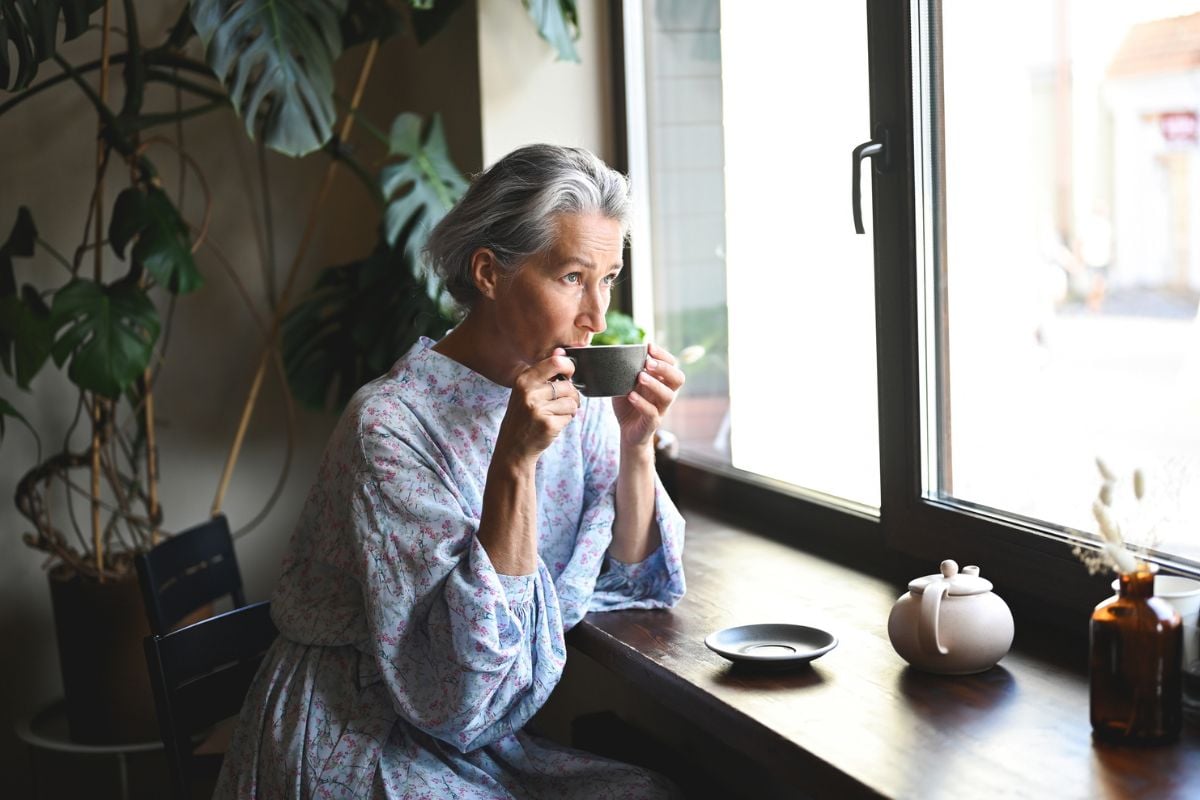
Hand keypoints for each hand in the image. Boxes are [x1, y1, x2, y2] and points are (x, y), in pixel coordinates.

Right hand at [494, 348, 579, 465]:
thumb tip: (562, 351)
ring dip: (570, 409)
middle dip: (572, 394)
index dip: (569, 367)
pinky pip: (570, 415)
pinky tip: (553, 424)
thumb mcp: (527, 391)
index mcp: (523, 380)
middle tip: (564, 401)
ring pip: (572, 401)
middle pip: (568, 384)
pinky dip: (567, 420)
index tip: (568, 375)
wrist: (513, 448)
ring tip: (556, 414)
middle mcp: (528, 392)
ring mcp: (537, 409)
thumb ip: (544, 372)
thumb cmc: (523, 416)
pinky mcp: (548, 424)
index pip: (555, 362)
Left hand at [612, 343, 684, 449]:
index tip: (649, 346)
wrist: (627, 431)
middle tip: (648, 362)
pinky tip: (631, 396)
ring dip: (655, 384)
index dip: (663, 355)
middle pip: (678, 378)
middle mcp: (665, 394)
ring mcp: (660, 409)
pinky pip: (652, 413)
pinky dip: (642, 403)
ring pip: (668, 395)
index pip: (672, 364)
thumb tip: (616, 352)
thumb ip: (626, 371)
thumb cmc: (629, 404)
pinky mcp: (652, 423)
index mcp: (662, 381)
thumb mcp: (626, 384)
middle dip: (664, 368)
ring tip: (640, 376)